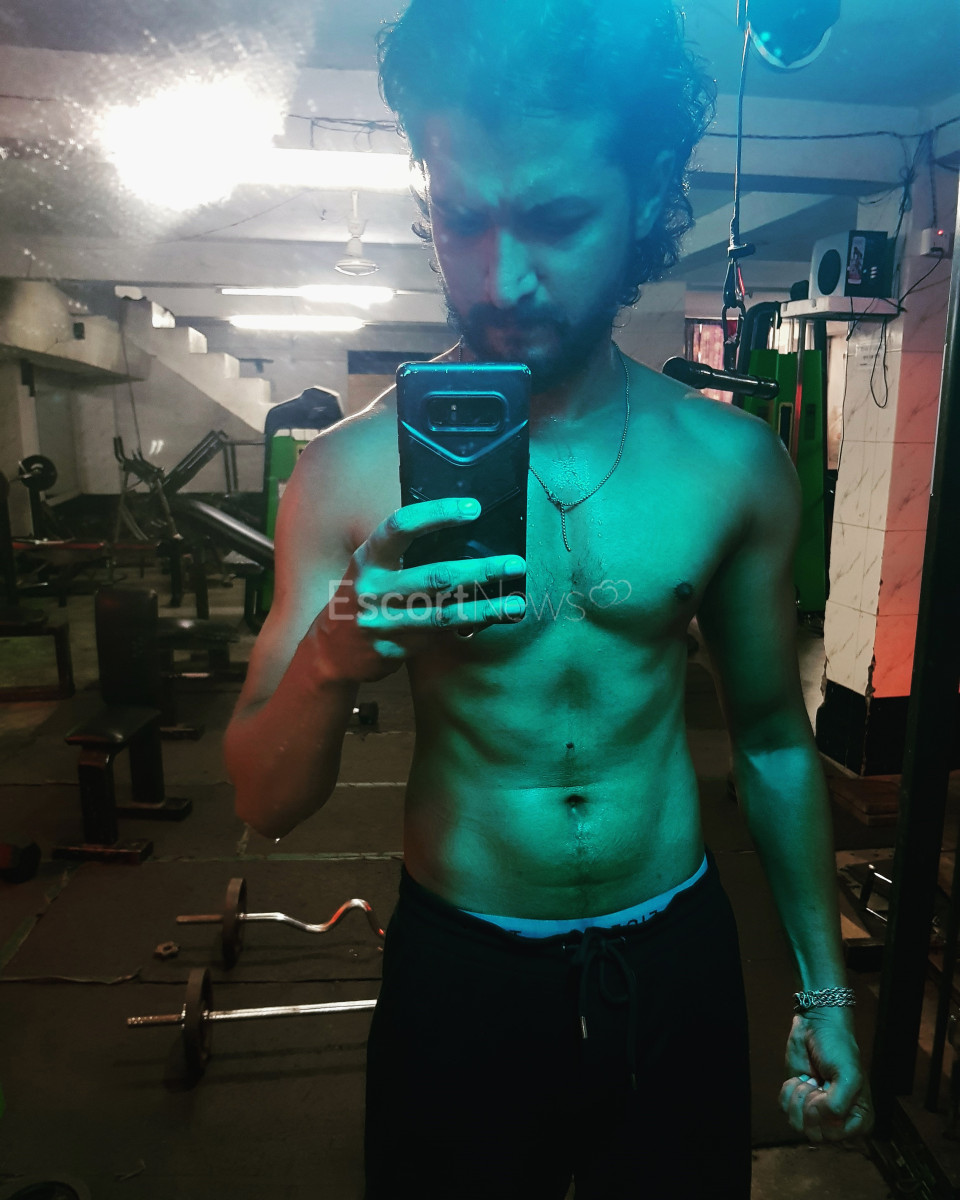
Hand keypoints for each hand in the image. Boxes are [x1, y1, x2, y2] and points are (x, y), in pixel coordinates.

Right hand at [315, 497, 525, 682]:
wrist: (331, 650)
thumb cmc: (364, 596)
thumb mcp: (372, 568)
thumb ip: (405, 552)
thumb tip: (462, 529)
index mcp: (368, 558)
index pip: (402, 526)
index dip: (438, 513)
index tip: (474, 508)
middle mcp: (372, 589)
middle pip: (435, 576)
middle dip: (481, 571)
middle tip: (516, 563)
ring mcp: (383, 623)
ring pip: (444, 614)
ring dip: (486, 608)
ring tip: (518, 604)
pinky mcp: (395, 650)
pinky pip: (440, 636)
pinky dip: (470, 627)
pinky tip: (495, 620)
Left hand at [780, 1009, 873, 1140]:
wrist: (817, 1026)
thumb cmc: (839, 1050)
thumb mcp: (849, 1077)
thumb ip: (837, 1105)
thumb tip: (817, 1117)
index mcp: (859, 1119)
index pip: (835, 1136)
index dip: (825, 1116)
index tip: (828, 1091)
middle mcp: (837, 1120)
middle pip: (815, 1134)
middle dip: (810, 1105)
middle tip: (818, 1084)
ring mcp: (815, 1111)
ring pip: (797, 1124)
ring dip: (798, 1097)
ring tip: (809, 1079)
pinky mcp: (796, 1100)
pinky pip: (784, 1109)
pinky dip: (788, 1091)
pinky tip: (800, 1078)